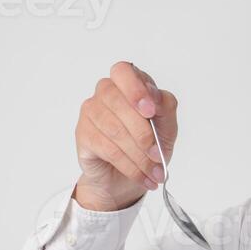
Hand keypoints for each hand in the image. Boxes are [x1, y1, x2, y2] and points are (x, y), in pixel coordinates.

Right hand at [72, 60, 178, 211]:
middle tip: (157, 155)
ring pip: (114, 129)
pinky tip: (141, 176)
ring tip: (153, 172)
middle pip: (118, 102)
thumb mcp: (167, 126)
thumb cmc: (148, 145)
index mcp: (128, 83)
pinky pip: (106, 148)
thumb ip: (166, 106)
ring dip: (138, 155)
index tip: (150, 111)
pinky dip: (129, 165)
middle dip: (143, 133)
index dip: (136, 89)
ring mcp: (91, 111)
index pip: (124, 71)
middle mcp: (106, 92)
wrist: (128, 178)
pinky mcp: (83, 134)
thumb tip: (155, 98)